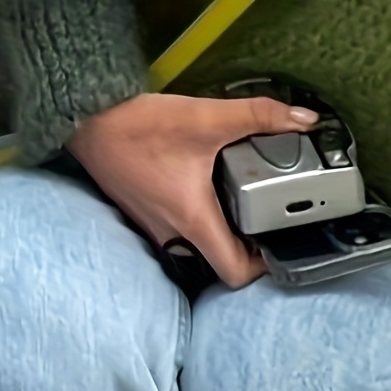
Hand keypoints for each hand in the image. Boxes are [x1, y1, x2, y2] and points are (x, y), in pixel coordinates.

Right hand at [69, 91, 317, 289]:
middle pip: (219, 262)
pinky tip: (208, 190)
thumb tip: (306, 118)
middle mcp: (173, 235)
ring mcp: (155, 228)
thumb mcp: (206, 117)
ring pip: (198, 247)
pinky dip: (198, 220)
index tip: (278, 244)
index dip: (264, 268)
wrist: (85, 120)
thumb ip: (259, 116)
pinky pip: (178, 232)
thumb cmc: (139, 126)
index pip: (235, 274)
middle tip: (267, 220)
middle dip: (246, 248)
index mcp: (194, 222)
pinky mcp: (144, 214)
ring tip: (242, 204)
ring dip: (222, 233)